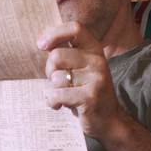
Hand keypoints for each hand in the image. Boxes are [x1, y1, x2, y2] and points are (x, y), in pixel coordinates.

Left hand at [38, 22, 121, 139]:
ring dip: (54, 89)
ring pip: (56, 77)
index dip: (55, 34)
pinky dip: (53, 102)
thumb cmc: (87, 93)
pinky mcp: (90, 97)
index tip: (42, 45)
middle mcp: (97, 61)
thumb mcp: (80, 69)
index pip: (75, 29)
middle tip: (58, 82)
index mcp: (94, 50)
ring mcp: (96, 79)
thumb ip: (66, 55)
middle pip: (57, 56)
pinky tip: (60, 106)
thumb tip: (43, 42)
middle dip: (50, 70)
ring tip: (65, 95)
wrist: (109, 121)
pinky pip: (57, 95)